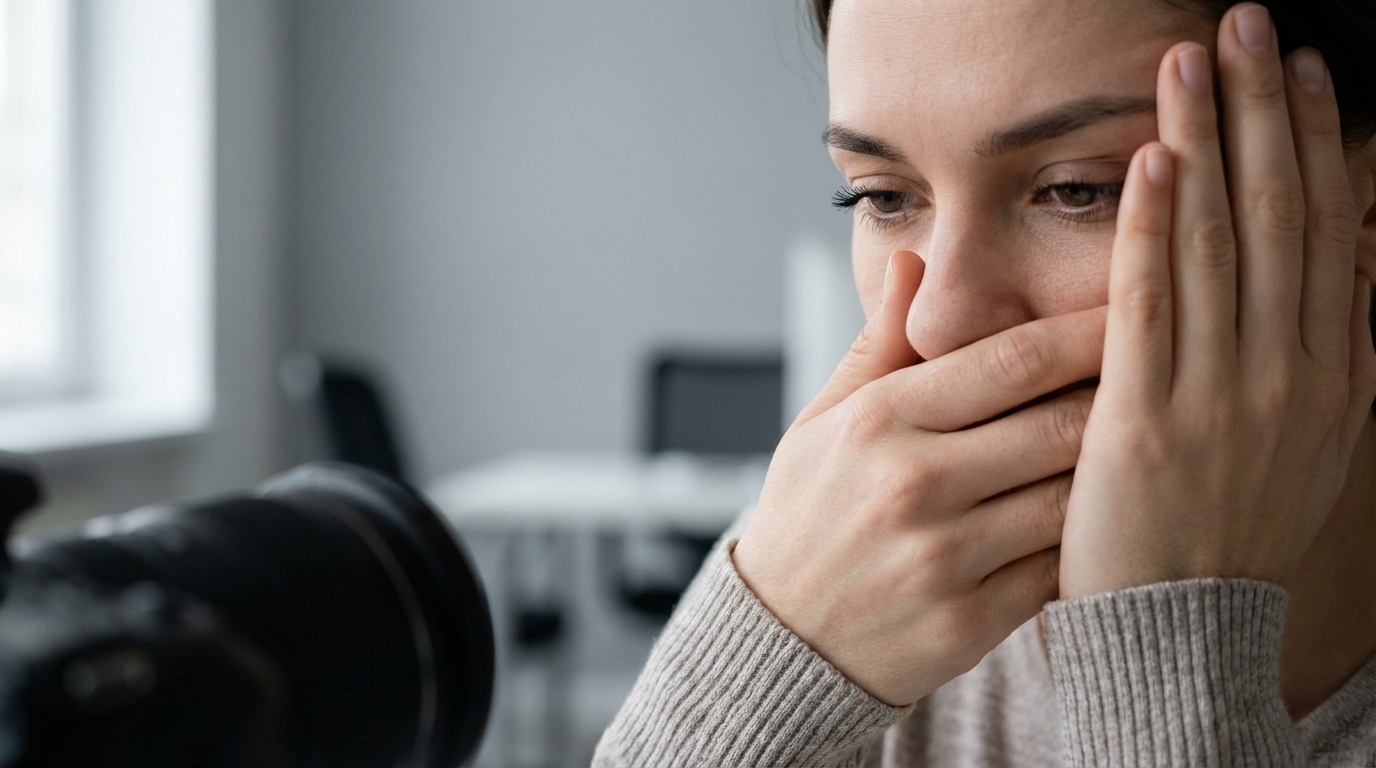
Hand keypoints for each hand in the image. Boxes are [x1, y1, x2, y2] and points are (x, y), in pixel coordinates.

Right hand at [733, 250, 1102, 705]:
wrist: (778, 644)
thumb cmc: (805, 518)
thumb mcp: (820, 423)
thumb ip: (878, 347)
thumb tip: (914, 264)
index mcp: (878, 421)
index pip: (1012, 359)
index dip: (1089, 330)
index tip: (1140, 305)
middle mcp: (912, 484)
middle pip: (1060, 424)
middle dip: (1124, 396)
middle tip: (1168, 377)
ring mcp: (942, 557)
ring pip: (1071, 499)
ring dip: (1114, 474)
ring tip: (1146, 450)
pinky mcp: (968, 621)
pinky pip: (1058, 570)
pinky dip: (1087, 544)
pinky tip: (1104, 526)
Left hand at [1059, 4, 1375, 597]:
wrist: (1181, 630)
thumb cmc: (1230, 527)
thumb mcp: (1311, 439)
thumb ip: (1331, 347)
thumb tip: (1353, 252)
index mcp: (1333, 372)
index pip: (1327, 227)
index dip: (1316, 139)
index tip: (1302, 68)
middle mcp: (1291, 373)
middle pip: (1281, 214)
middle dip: (1264, 110)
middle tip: (1248, 22)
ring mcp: (1223, 397)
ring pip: (1221, 243)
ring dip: (1207, 141)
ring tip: (1194, 60)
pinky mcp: (1146, 422)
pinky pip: (1153, 306)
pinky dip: (1154, 229)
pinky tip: (1150, 161)